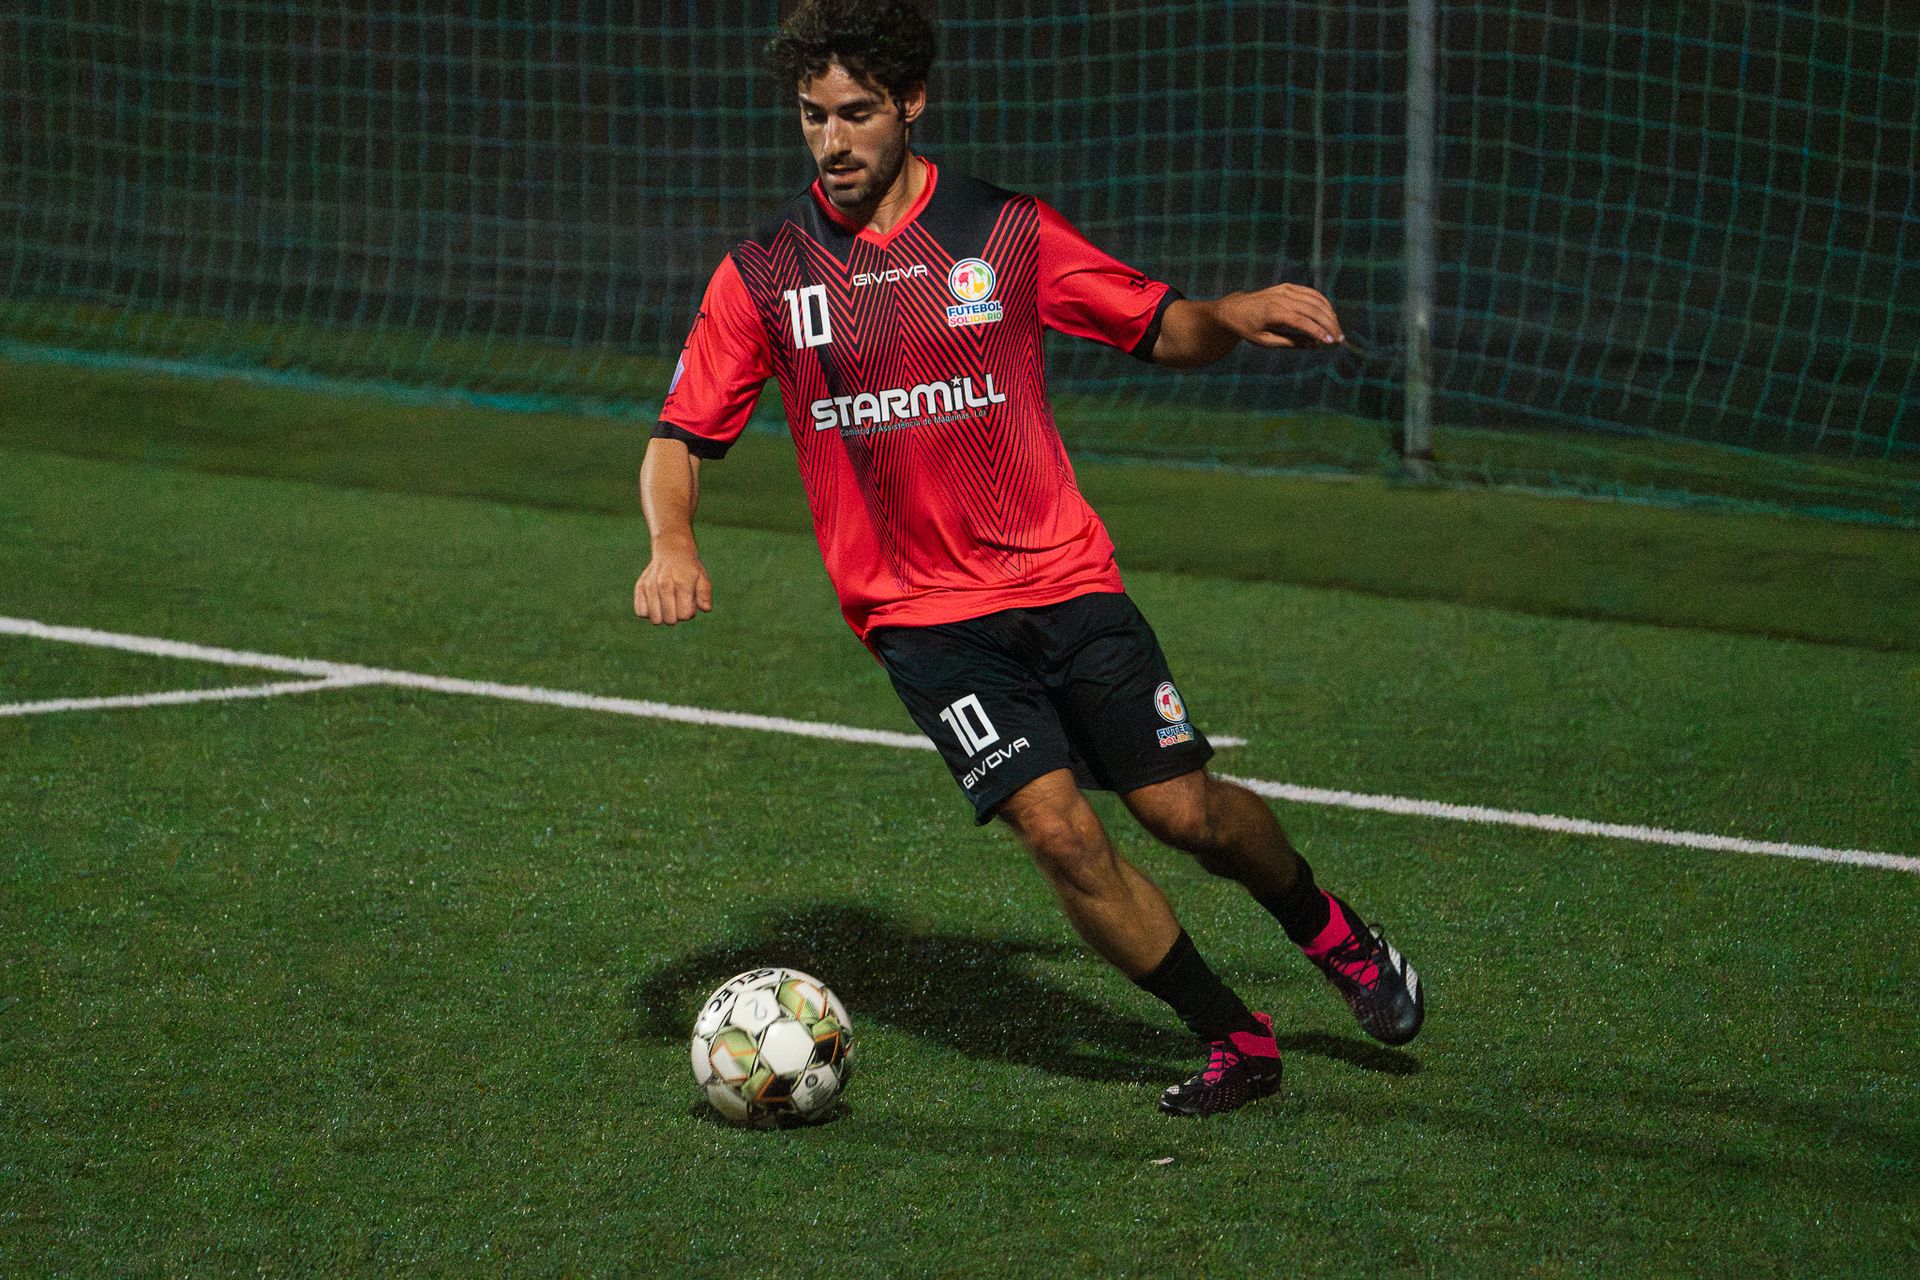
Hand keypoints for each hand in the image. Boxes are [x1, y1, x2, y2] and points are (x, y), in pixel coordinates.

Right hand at [634, 544, 712, 625]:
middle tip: (678, 603)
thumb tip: (706, 609)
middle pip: (669, 620)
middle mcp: (664, 585)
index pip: (684, 615)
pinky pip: (641, 612)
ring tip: (667, 603)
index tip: (689, 603)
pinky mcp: (640, 587)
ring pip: (655, 619)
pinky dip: (648, 612)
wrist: (671, 548)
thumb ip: (704, 594)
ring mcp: (650, 586)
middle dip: (676, 616)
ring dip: (662, 616)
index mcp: (682, 584)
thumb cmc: (688, 568)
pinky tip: (656, 603)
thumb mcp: (702, 578)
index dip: (688, 613)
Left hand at [1218, 284, 1343, 348]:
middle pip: (1312, 310)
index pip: (1302, 322)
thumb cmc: (1248, 329)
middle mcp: (1281, 298)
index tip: (1331, 343)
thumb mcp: (1265, 341)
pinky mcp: (1288, 286)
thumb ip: (1290, 343)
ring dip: (1330, 314)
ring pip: (1315, 300)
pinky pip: (1311, 293)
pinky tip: (1330, 314)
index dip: (1319, 332)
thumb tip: (1314, 345)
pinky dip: (1323, 303)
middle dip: (1329, 325)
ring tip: (1337, 330)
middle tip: (1340, 340)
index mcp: (1273, 313)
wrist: (1233, 309)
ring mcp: (1285, 290)